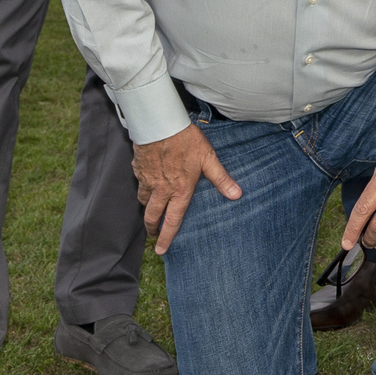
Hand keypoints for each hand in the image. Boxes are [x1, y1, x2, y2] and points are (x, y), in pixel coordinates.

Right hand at [132, 123, 242, 254]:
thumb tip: (236, 194)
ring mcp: (148, 180)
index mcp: (180, 190)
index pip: (172, 220)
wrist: (159, 124)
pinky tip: (147, 185)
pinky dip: (142, 189)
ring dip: (147, 209)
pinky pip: (139, 184)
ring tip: (151, 211)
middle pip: (152, 216)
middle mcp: (161, 189)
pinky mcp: (138, 169)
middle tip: (153, 235)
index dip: (166, 237)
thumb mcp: (208, 158)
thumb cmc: (186, 140)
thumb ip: (221, 178)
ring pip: (144, 201)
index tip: (161, 250)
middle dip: (152, 228)